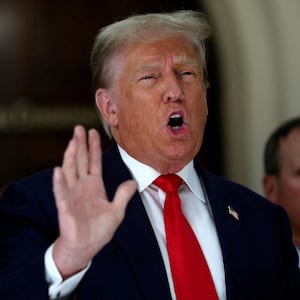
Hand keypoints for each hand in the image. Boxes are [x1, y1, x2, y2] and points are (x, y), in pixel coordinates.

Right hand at [52, 125, 136, 278]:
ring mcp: (73, 194)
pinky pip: (62, 192)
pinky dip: (60, 182)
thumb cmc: (98, 231)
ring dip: (70, 156)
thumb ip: (123, 195)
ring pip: (70, 171)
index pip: (94, 162)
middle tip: (79, 128)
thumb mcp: (116, 211)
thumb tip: (133, 182)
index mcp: (94, 186)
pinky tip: (59, 170)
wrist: (86, 247)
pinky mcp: (65, 206)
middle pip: (80, 161)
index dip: (94, 147)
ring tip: (73, 141)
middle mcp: (82, 186)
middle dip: (80, 144)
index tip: (93, 132)